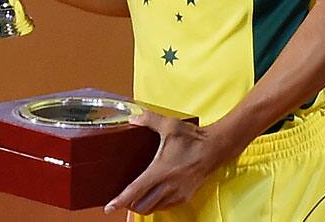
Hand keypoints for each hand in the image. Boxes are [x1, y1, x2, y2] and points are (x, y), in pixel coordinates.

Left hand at [104, 111, 224, 215]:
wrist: (216, 148)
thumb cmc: (193, 138)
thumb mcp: (169, 125)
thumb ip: (149, 119)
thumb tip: (132, 117)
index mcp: (160, 171)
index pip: (135, 191)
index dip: (120, 201)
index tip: (109, 207)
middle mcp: (168, 186)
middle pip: (141, 206)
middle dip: (129, 204)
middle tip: (123, 197)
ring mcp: (177, 194)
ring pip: (153, 208)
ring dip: (143, 205)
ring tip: (136, 196)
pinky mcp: (185, 197)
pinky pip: (165, 207)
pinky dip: (156, 204)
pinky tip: (153, 194)